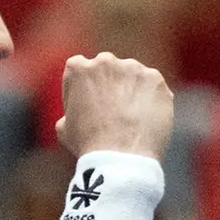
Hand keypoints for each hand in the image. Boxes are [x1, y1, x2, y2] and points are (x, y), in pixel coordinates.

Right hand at [54, 52, 173, 159]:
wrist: (120, 159)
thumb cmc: (89, 145)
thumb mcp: (64, 128)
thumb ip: (71, 110)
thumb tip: (78, 112)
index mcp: (78, 68)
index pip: (81, 69)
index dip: (84, 89)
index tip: (89, 105)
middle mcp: (105, 61)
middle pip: (108, 69)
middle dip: (110, 85)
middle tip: (113, 111)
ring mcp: (133, 68)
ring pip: (133, 77)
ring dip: (132, 91)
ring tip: (132, 119)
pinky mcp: (155, 80)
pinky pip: (153, 87)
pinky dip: (152, 100)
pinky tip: (146, 119)